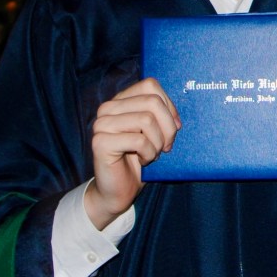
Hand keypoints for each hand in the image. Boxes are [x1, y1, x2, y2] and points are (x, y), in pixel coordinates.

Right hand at [85, 78, 180, 229]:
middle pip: (152, 102)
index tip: (173, 128)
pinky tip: (142, 161)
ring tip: (152, 154)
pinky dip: (148, 153)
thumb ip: (161, 116)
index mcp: (120, 100)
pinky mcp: (100, 142)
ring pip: (147, 119)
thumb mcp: (155, 133)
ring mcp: (101, 124)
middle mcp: (107, 108)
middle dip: (167, 127)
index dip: (168, 106)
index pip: (150, 85)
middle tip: (165, 147)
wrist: (119, 191)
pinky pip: (139, 140)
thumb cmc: (139, 160)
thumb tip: (176, 118)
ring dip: (157, 143)